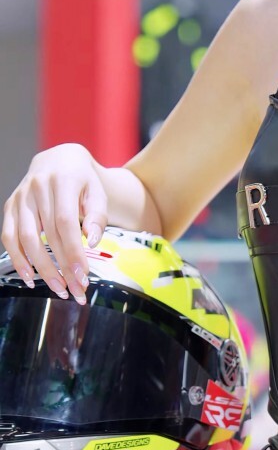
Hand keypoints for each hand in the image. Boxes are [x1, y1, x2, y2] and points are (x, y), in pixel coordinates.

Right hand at [2, 143, 107, 303]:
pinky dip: (17, 258)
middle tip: (75, 289)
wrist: (60, 160)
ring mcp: (20, 196)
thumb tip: (91, 242)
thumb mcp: (98, 192)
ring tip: (58, 288)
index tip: (83, 274)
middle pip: (46, 234)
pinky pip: (8, 236)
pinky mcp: (10, 205)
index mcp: (62, 180)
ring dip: (40, 268)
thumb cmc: (83, 180)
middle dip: (61, 266)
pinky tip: (30, 277)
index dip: (73, 251)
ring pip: (25, 238)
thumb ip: (98, 215)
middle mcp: (37, 186)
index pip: (65, 222)